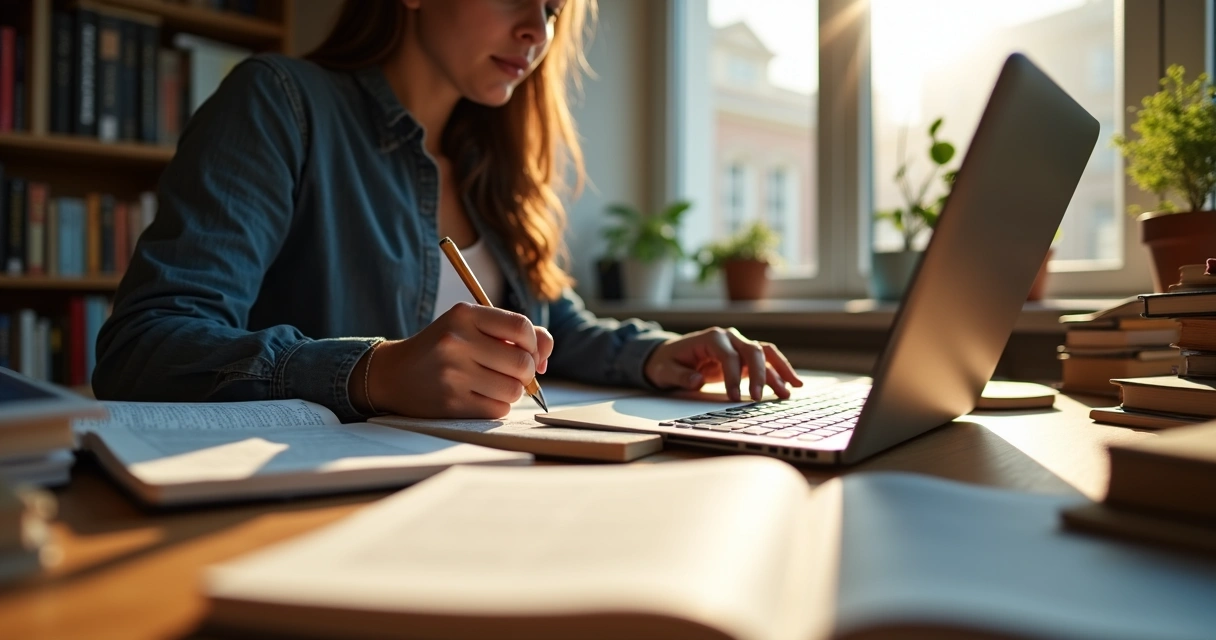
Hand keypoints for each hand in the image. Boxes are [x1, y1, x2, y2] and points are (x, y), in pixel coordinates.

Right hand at [352, 302, 552, 417]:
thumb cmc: (443, 349)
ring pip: (514, 390)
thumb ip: (512, 333)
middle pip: (522, 362)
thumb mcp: (470, 327)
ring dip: (512, 391)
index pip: (521, 327)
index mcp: (464, 315)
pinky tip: (479, 398)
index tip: (530, 352)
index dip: (535, 343)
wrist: (393, 374)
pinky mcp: (451, 403)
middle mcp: (457, 342)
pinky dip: (497, 406)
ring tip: (493, 384)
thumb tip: (545, 355)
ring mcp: (452, 374)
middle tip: (511, 372)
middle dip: (525, 371)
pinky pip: (498, 410)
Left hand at [643, 327, 802, 401]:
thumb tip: (697, 380)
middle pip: (752, 351)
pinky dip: (780, 371)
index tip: (736, 398)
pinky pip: (766, 361)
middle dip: (759, 375)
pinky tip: (792, 385)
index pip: (729, 356)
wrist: (669, 356)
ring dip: (779, 371)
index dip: (733, 377)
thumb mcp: (665, 370)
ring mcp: (739, 345)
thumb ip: (680, 376)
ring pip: (765, 353)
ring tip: (790, 391)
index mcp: (712, 338)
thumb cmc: (667, 362)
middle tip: (759, 398)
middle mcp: (729, 337)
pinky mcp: (745, 357)